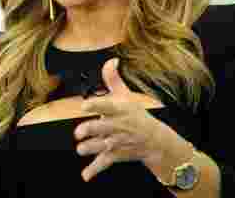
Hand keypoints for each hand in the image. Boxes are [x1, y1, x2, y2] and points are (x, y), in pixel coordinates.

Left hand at [74, 58, 168, 181]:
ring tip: (82, 148)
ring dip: (90, 148)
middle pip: (102, 128)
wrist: (155, 140)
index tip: (85, 106)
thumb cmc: (137, 115)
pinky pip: (104, 163)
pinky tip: (85, 175)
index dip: (96, 104)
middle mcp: (118, 125)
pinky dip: (94, 170)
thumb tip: (110, 60)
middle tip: (79, 132)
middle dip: (90, 131)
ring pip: (101, 146)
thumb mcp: (127, 95)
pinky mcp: (115, 154)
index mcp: (120, 108)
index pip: (107, 104)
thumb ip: (113, 79)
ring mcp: (117, 141)